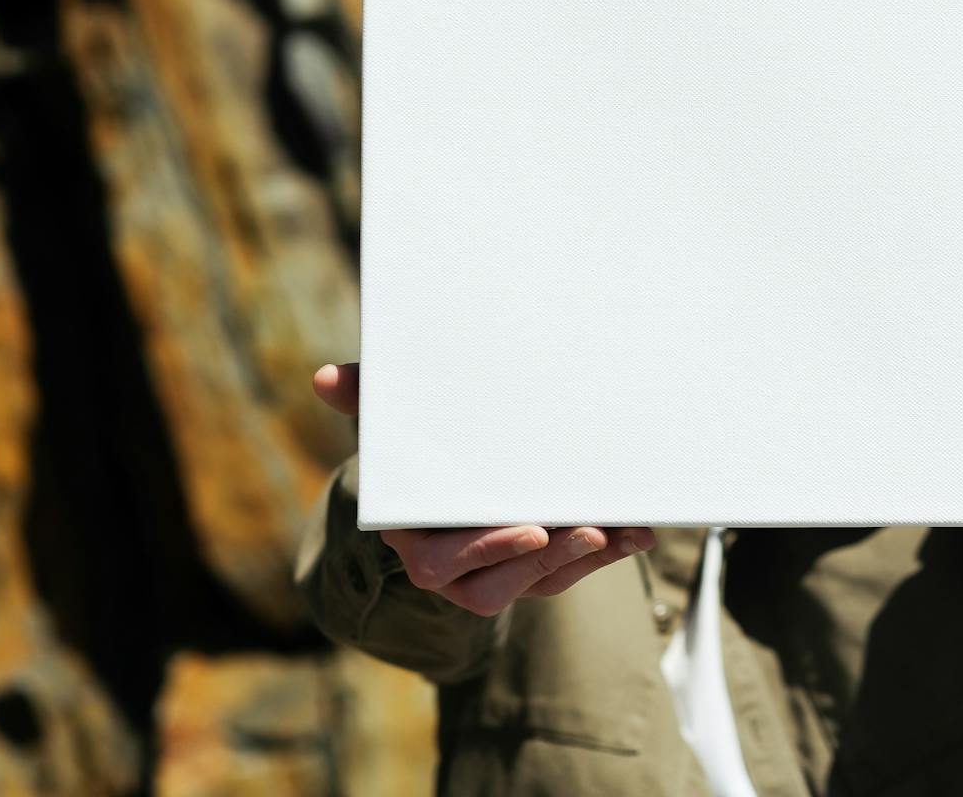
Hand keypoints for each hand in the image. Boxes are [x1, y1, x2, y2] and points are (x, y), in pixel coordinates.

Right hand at [311, 362, 654, 615]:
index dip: (486, 551)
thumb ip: (367, 403)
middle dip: (545, 561)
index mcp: (413, 537)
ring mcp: (493, 573)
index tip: (530, 531)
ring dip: (579, 560)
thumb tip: (326, 378)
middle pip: (497, 583)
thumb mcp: (388, 429)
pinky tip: (636, 533)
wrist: (431, 483)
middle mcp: (452, 567)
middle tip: (586, 531)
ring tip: (615, 531)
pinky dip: (603, 555)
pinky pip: (568, 574)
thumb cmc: (410, 453)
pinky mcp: (530, 571)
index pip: (443, 562)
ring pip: (536, 583)